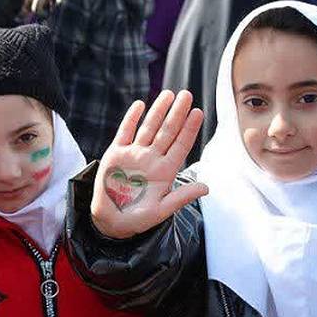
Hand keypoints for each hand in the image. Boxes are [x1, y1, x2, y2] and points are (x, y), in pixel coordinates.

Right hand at [90, 91, 207, 239]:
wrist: (110, 222)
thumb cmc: (137, 220)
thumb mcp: (160, 211)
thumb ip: (181, 197)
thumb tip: (206, 188)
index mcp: (165, 172)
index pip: (180, 145)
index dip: (189, 129)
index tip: (198, 113)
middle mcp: (151, 159)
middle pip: (167, 132)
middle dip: (177, 113)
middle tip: (187, 95)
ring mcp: (134, 155)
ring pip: (148, 128)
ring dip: (158, 111)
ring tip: (168, 94)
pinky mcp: (116, 154)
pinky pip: (125, 132)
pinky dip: (131, 118)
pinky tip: (140, 105)